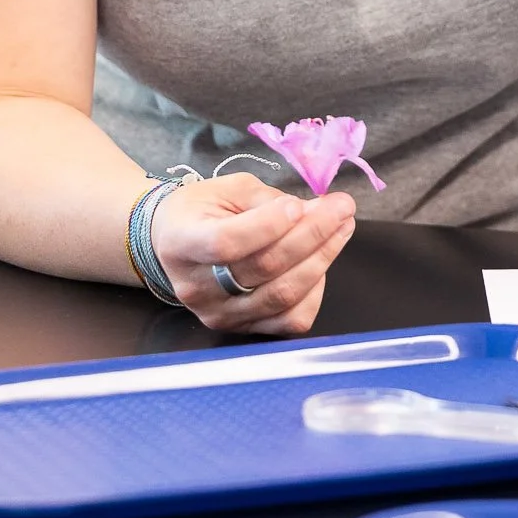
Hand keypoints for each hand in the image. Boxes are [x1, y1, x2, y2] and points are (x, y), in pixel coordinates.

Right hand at [149, 174, 356, 334]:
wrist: (174, 244)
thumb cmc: (203, 210)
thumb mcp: (229, 189)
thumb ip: (269, 200)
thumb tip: (316, 212)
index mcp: (182, 243)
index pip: (226, 242)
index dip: (267, 225)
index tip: (298, 204)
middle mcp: (196, 287)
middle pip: (264, 268)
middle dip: (313, 234)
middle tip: (342, 207)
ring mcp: (218, 314)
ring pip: (283, 295)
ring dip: (322, 259)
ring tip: (342, 228)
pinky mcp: (241, 328)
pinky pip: (290, 320)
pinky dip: (315, 292)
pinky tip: (321, 262)